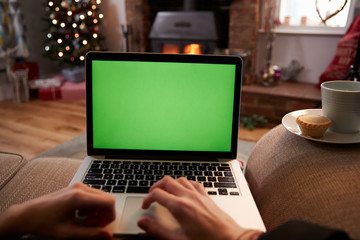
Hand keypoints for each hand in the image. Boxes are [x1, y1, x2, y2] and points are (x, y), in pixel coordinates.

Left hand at [0, 182, 115, 238]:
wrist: (27, 215)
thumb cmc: (44, 223)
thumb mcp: (68, 233)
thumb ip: (91, 234)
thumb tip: (107, 235)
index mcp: (79, 197)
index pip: (109, 202)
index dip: (110, 216)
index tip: (101, 226)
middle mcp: (80, 188)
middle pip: (106, 198)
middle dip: (104, 214)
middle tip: (92, 225)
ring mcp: (78, 186)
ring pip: (100, 197)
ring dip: (98, 211)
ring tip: (85, 221)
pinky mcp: (75, 188)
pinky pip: (93, 196)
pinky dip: (92, 206)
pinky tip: (81, 214)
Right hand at [138, 176, 246, 239]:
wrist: (230, 239)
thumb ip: (158, 230)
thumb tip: (143, 223)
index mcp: (179, 207)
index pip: (156, 194)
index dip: (147, 198)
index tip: (145, 205)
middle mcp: (188, 196)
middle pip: (166, 181)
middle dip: (156, 186)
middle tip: (152, 196)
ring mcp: (198, 194)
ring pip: (179, 179)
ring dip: (170, 183)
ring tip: (165, 192)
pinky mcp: (206, 196)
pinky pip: (192, 182)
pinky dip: (184, 184)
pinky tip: (183, 191)